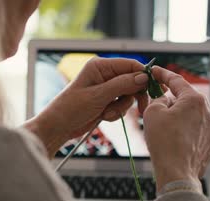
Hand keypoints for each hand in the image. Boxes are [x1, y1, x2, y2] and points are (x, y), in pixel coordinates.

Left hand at [23, 58, 148, 157]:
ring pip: (128, 95)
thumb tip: (143, 77)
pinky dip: (116, 113)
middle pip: (132, 80)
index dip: (143, 76)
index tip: (151, 90)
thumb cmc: (71, 108)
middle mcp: (104, 74)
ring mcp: (105, 88)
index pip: (130, 65)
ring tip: (107, 114)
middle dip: (132, 96)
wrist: (58, 127)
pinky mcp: (105, 101)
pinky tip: (103, 117)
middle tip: (138, 109)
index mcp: (100, 66)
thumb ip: (121, 85)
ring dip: (121, 107)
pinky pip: (121, 105)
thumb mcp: (98, 96)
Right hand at [143, 66, 209, 190]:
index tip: (154, 71)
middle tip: (154, 101)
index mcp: (194, 100)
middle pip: (185, 98)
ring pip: (190, 115)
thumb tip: (165, 100)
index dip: (162, 74)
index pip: (176, 80)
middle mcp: (207, 112)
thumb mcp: (153, 113)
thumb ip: (158, 99)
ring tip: (162, 127)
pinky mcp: (209, 144)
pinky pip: (194, 131)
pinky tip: (173, 140)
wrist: (177, 173)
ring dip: (177, 117)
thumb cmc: (164, 142)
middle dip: (170, 98)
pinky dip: (183, 131)